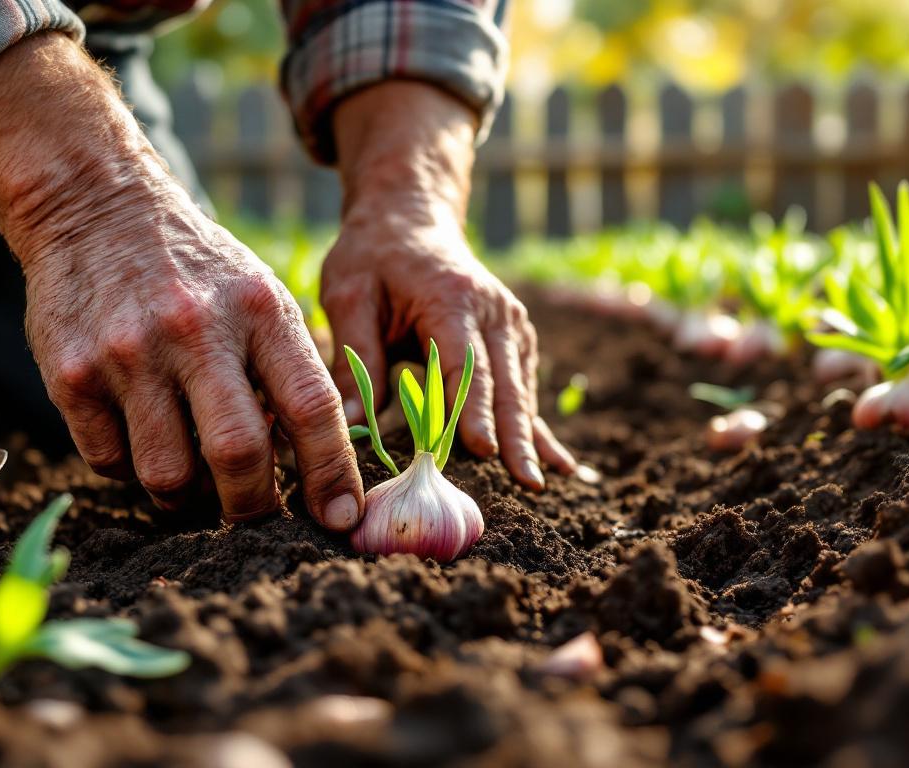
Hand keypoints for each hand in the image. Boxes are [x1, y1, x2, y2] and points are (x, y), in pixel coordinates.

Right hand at [0, 33, 362, 527]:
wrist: (94, 205)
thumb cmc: (198, 272)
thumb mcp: (259, 296)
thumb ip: (288, 371)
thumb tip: (318, 467)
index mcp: (259, 311)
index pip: (311, 407)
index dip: (331, 473)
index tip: (341, 516)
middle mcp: (195, 331)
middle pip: (238, 454)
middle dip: (253, 505)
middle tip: (256, 513)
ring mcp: (128, 354)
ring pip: (168, 474)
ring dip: (187, 499)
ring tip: (194, 484)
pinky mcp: (70, 374)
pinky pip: (109, 462)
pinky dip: (131, 470)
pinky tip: (142, 440)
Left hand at [326, 83, 575, 488]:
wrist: (410, 220)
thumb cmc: (372, 259)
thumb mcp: (348, 296)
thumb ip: (354, 360)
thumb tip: (350, 425)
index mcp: (452, 298)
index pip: (464, 362)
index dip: (472, 408)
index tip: (482, 449)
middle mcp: (493, 312)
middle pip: (505, 382)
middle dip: (515, 435)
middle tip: (525, 482)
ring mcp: (510, 325)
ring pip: (519, 390)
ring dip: (528, 437)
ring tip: (536, 483)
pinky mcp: (513, 340)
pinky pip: (523, 388)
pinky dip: (537, 427)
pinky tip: (560, 464)